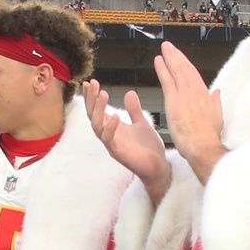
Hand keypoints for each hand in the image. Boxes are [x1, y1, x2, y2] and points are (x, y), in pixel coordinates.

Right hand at [83, 79, 171, 203]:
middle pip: (92, 116)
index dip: (92, 97)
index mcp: (113, 128)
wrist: (159, 167)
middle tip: (92, 84)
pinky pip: (109, 140)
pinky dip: (110, 128)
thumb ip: (134, 110)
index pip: (97, 110)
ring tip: (103, 94)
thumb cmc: (148, 148)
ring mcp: (112, 144)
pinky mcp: (118, 153)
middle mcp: (109, 135)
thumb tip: (129, 93)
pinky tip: (115, 116)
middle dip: (91, 100)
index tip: (91, 82)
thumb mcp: (141, 123)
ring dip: (98, 110)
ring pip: (97, 126)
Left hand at [154, 42, 224, 182]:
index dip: (186, 64)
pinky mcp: (174, 101)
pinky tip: (158, 60)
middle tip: (169, 46)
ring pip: (177, 71)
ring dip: (170, 58)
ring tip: (164, 48)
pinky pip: (167, 80)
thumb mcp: (217, 117)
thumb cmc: (208, 137)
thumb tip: (217, 92)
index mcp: (205, 95)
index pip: (194, 75)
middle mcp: (195, 92)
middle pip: (185, 69)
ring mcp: (185, 95)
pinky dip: (162, 69)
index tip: (180, 57)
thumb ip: (215, 102)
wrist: (203, 146)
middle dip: (177, 56)